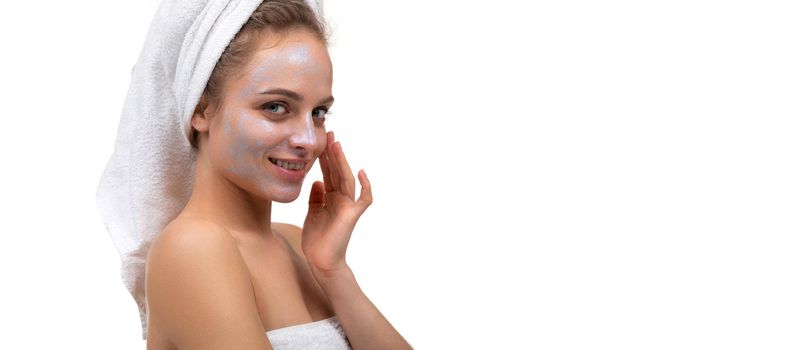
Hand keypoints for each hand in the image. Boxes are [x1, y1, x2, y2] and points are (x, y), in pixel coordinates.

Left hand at [302, 131, 372, 280]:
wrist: (321, 261)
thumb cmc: (316, 240)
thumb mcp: (312, 213)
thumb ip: (316, 196)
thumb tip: (318, 180)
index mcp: (330, 198)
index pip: (328, 173)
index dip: (324, 157)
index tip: (320, 141)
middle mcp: (341, 199)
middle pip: (337, 172)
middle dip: (333, 153)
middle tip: (329, 134)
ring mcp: (348, 206)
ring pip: (346, 179)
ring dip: (342, 162)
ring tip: (336, 145)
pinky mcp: (353, 215)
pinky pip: (364, 198)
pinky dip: (365, 186)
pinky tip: (360, 172)